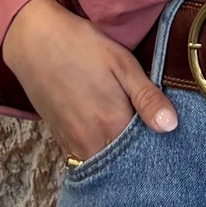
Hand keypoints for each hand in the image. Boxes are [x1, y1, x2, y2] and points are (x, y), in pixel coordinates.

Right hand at [0, 0, 177, 159]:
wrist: (33, 41)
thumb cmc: (82, 46)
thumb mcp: (122, 64)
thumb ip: (147, 97)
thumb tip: (171, 126)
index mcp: (112, 123)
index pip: (144, 153)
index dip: (158, 148)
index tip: (168, 139)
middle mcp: (91, 142)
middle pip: (122, 165)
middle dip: (138, 158)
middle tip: (151, 140)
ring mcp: (72, 144)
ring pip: (102, 165)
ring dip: (117, 159)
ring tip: (130, 140)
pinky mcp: (59, 140)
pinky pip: (83, 160)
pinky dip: (97, 155)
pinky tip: (106, 138)